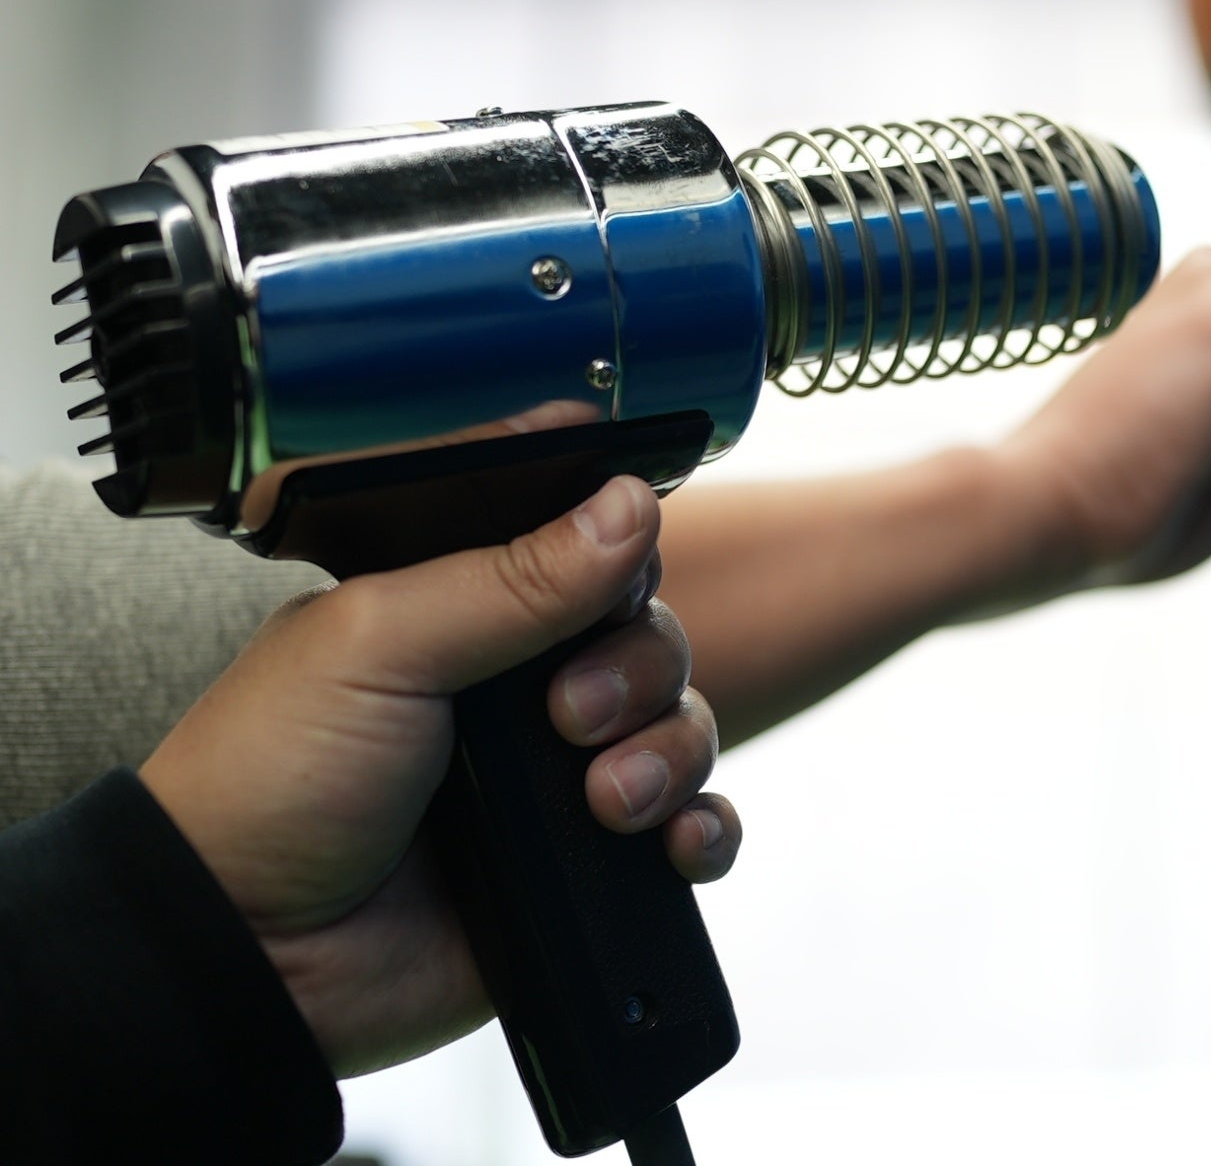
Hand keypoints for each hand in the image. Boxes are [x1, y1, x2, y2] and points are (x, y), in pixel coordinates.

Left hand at [138, 476, 741, 1076]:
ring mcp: (555, 775)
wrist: (253, 959)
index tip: (618, 571)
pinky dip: (705, 828)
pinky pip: (694, 825)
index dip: (617, 546)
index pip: (581, 541)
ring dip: (670, 753)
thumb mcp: (379, 644)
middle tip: (565, 718)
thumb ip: (511, 574)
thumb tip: (628, 503)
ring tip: (605, 802)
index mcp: (461, 606)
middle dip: (638, 668)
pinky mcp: (585, 862)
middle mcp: (518, 684)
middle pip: (649, 631)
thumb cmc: (271, 785)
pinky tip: (675, 842)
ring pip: (683, 722)